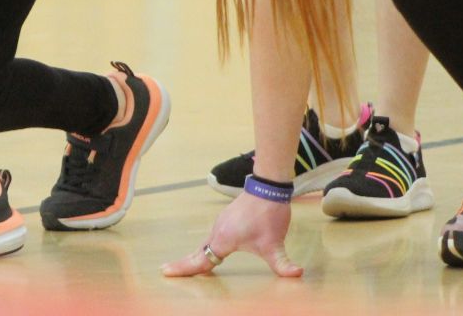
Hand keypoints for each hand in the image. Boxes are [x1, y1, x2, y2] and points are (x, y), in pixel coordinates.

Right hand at [161, 192, 301, 276]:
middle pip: (198, 251)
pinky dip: (207, 244)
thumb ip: (283, 263)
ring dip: (197, 254)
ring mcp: (221, 222)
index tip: (166, 272)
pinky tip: (211, 248)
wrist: (268, 187)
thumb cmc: (268, 215)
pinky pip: (212, 235)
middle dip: (185, 263)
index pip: (201, 260)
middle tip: (167, 270)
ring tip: (188, 264)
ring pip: (205, 242)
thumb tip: (297, 275)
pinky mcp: (227, 217)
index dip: (184, 269)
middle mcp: (217, 231)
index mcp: (223, 240)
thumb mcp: (275, 244)